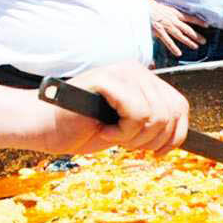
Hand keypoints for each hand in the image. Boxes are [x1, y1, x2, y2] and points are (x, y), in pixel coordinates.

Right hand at [47, 62, 189, 155]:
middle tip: (125, 142)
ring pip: (155, 115)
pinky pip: (137, 113)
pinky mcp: (107, 79)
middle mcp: (137, 72)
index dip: (176, 135)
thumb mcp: (127, 127)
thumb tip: (179, 134)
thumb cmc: (81, 128)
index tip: (158, 151)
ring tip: (112, 135)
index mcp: (144, 81)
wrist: (42, 127)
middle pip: (171, 113)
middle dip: (152, 140)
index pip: (180, 106)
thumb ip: (152, 122)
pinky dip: (123, 132)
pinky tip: (104, 130)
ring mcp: (122, 72)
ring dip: (134, 137)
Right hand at [150, 1, 206, 55]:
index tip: (207, 25)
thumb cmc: (152, 6)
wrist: (142, 5)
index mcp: (175, 13)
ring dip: (188, 41)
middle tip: (204, 41)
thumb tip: (177, 17)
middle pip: (187, 29)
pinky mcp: (159, 31)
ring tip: (195, 47)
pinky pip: (167, 40)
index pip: (190, 17)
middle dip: (196, 35)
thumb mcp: (165, 8)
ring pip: (180, 35)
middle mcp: (173, 19)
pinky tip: (178, 53)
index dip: (199, 21)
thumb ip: (172, 14)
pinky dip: (173, 47)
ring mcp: (166, 26)